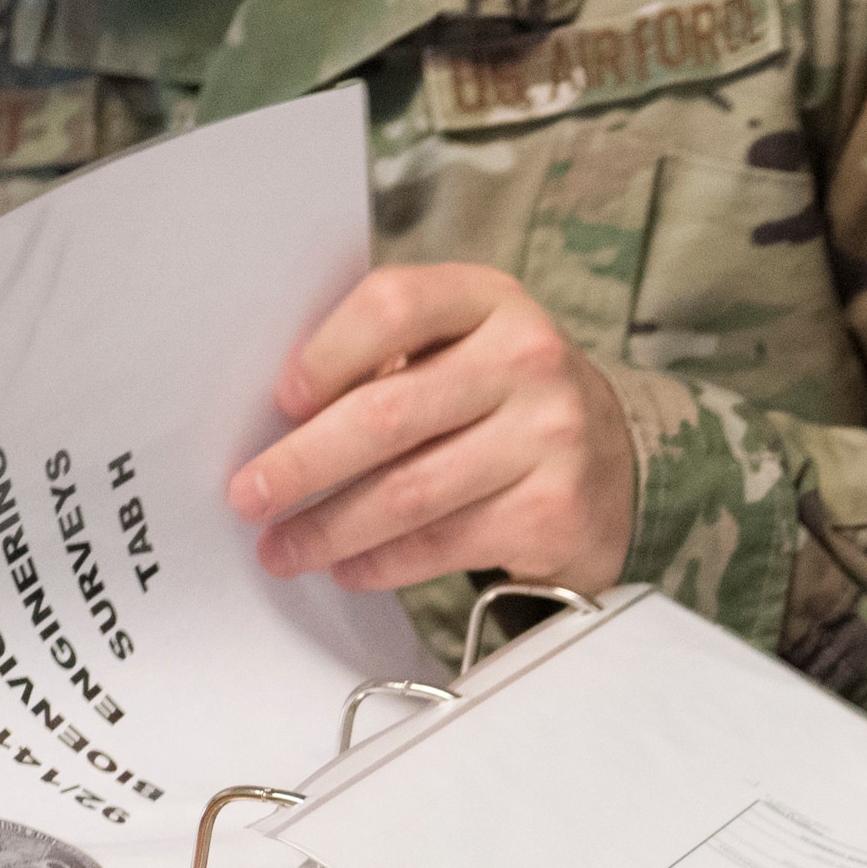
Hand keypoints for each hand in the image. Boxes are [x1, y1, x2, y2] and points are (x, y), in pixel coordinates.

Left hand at [227, 263, 635, 593]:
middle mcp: (527, 359)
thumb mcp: (464, 349)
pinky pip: (442, 544)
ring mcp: (548, 437)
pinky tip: (348, 568)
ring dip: (330, 529)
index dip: (325, 353)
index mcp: (490, 299)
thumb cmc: (504, 401)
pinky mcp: (552, 511)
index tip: (279, 399)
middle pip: (388, 413)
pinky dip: (381, 563)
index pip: (393, 305)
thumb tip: (280, 422)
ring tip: (282, 550)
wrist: (618, 465)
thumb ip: (389, 361)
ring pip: (409, 493)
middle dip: (303, 463)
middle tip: (248, 496)